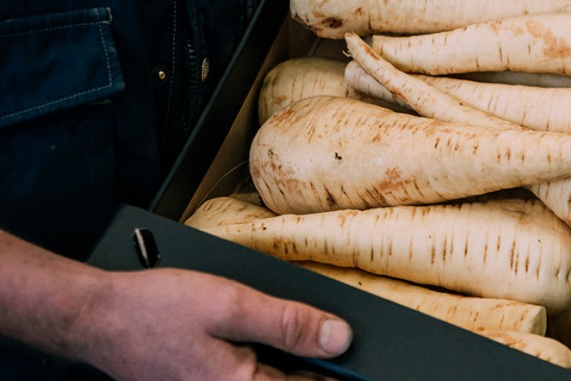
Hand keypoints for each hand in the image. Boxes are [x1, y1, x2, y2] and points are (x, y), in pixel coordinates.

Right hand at [71, 267, 352, 380]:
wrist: (98, 318)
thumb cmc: (155, 309)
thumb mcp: (231, 304)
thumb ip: (288, 324)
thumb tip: (339, 339)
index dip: (342, 373)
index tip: (365, 362)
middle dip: (314, 364)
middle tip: (324, 333)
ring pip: (272, 380)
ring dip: (288, 361)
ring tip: (279, 328)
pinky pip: (251, 377)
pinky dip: (264, 361)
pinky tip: (258, 337)